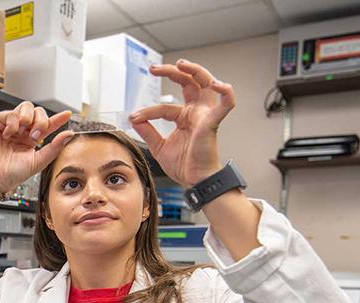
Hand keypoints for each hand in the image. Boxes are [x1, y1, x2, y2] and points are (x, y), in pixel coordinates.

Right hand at [0, 102, 73, 191]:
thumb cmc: (12, 173)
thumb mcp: (39, 161)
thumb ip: (55, 147)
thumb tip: (69, 134)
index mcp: (31, 139)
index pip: (47, 125)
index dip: (58, 119)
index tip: (67, 114)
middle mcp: (22, 131)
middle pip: (38, 112)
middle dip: (41, 121)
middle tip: (35, 137)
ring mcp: (10, 125)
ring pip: (26, 106)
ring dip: (29, 118)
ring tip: (23, 133)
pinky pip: (11, 113)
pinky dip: (13, 124)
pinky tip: (8, 135)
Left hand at [129, 59, 235, 187]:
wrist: (195, 180)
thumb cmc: (183, 165)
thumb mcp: (159, 147)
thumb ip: (148, 132)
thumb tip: (134, 119)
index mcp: (184, 117)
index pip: (165, 106)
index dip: (149, 111)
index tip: (135, 117)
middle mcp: (196, 112)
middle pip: (188, 83)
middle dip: (172, 72)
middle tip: (154, 69)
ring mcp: (205, 115)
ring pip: (205, 84)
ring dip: (195, 71)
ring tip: (181, 64)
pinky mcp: (213, 122)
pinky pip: (226, 104)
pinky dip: (226, 93)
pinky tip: (218, 85)